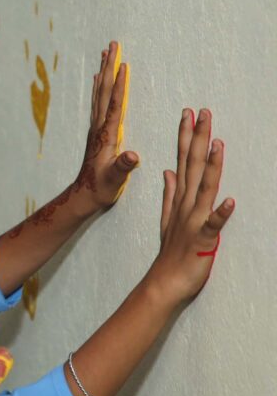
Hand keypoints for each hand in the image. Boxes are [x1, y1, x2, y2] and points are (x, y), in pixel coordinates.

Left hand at [72, 41, 138, 213]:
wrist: (84, 196)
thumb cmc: (101, 188)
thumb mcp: (115, 180)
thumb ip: (123, 167)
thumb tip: (132, 156)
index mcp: (107, 135)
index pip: (115, 104)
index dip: (119, 85)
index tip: (123, 65)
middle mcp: (99, 127)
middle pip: (105, 91)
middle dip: (110, 67)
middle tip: (113, 45)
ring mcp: (97, 128)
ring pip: (100, 93)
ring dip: (104, 72)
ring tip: (107, 53)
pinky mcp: (97, 132)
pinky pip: (99, 103)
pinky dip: (101, 87)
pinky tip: (100, 80)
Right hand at [147, 108, 233, 302]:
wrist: (165, 282)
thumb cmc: (172, 252)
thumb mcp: (167, 218)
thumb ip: (168, 193)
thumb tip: (168, 171)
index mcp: (180, 199)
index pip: (183, 160)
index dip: (187, 136)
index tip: (189, 114)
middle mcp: (186, 205)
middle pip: (192, 166)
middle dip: (198, 139)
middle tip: (202, 113)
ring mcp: (193, 220)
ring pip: (204, 188)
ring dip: (210, 167)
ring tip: (217, 145)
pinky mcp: (203, 238)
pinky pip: (213, 225)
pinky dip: (221, 213)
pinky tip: (230, 201)